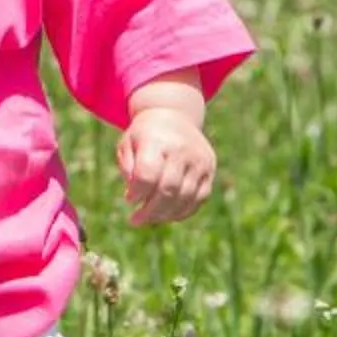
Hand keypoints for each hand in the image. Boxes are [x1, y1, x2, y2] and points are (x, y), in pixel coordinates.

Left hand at [116, 105, 214, 225]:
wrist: (175, 116)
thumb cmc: (145, 135)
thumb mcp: (127, 143)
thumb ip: (127, 167)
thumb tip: (134, 197)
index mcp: (158, 140)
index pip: (148, 174)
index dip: (137, 192)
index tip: (129, 199)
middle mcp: (183, 150)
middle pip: (168, 190)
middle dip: (150, 211)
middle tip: (135, 220)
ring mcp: (200, 161)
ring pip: (185, 199)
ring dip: (164, 215)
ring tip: (148, 219)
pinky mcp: (209, 171)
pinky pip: (198, 199)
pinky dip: (182, 212)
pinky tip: (166, 214)